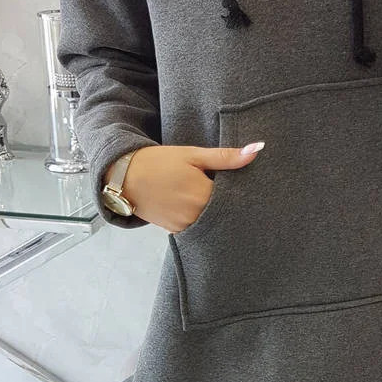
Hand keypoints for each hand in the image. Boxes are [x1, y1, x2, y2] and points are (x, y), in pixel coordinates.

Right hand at [119, 141, 264, 232]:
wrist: (125, 177)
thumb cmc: (159, 162)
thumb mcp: (193, 154)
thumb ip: (225, 157)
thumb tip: (257, 150)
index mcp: (204, 195)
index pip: (237, 199)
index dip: (246, 193)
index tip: (251, 187)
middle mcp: (196, 215)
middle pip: (226, 214)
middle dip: (233, 205)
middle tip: (241, 195)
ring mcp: (185, 226)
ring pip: (212, 224)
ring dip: (219, 215)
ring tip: (222, 202)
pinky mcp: (176, 231)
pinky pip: (198, 229)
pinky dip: (204, 221)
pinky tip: (206, 211)